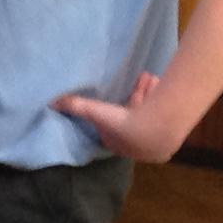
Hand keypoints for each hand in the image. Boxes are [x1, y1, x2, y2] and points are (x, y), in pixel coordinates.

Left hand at [51, 73, 181, 161]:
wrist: (156, 129)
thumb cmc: (122, 123)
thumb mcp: (94, 112)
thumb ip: (74, 106)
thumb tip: (51, 102)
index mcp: (118, 144)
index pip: (113, 126)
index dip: (115, 110)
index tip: (117, 95)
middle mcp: (137, 146)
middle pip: (135, 115)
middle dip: (136, 94)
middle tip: (141, 76)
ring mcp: (156, 142)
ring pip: (151, 111)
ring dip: (150, 92)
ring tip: (150, 76)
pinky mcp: (171, 136)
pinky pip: (163, 113)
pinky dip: (161, 97)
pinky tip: (161, 84)